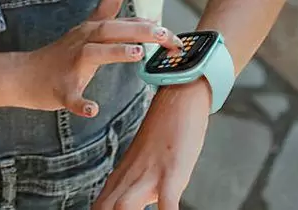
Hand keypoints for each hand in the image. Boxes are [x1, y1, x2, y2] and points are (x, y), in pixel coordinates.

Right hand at [15, 0, 183, 117]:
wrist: (23, 76)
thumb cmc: (59, 55)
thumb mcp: (84, 30)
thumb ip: (104, 11)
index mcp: (91, 32)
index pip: (125, 25)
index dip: (151, 28)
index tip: (176, 36)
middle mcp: (82, 43)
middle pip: (111, 31)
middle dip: (139, 31)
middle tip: (166, 36)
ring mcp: (70, 66)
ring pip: (93, 55)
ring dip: (115, 52)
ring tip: (138, 54)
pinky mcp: (60, 89)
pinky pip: (71, 96)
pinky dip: (81, 103)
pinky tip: (93, 109)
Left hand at [94, 80, 212, 209]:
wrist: (177, 99)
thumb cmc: (164, 136)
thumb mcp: (145, 168)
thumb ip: (136, 191)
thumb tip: (139, 206)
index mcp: (119, 180)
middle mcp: (128, 180)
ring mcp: (148, 175)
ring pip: (123, 209)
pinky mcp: (171, 172)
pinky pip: (167, 202)